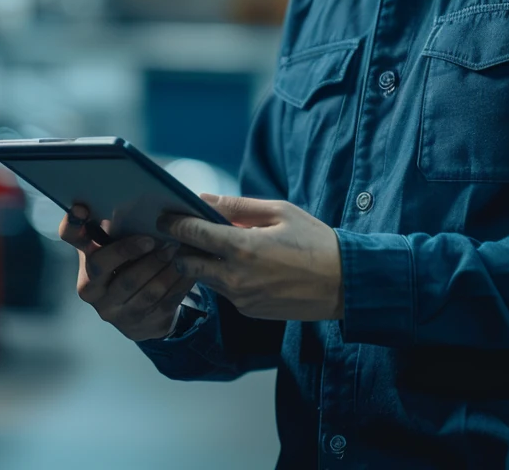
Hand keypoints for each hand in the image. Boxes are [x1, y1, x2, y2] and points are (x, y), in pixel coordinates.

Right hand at [58, 205, 197, 341]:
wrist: (144, 314)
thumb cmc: (133, 266)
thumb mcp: (123, 246)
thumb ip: (122, 227)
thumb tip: (139, 195)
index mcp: (85, 259)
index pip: (70, 238)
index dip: (73, 223)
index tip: (82, 208)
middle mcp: (91, 288)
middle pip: (103, 265)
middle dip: (129, 250)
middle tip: (154, 239)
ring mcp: (113, 310)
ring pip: (137, 287)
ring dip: (160, 267)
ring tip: (177, 250)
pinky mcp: (137, 323)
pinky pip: (160, 301)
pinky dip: (177, 282)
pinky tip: (189, 269)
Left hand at [157, 194, 342, 321]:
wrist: (345, 284)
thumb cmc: (315, 241)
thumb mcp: (280, 212)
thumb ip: (237, 207)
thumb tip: (204, 198)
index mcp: (242, 248)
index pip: (193, 233)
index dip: (174, 222)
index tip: (164, 216)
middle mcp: (235, 278)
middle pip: (187, 261)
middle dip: (182, 247)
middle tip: (187, 232)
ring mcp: (240, 298)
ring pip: (205, 278)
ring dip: (204, 262)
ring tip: (219, 246)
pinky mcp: (248, 310)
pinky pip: (225, 290)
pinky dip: (225, 276)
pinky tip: (244, 265)